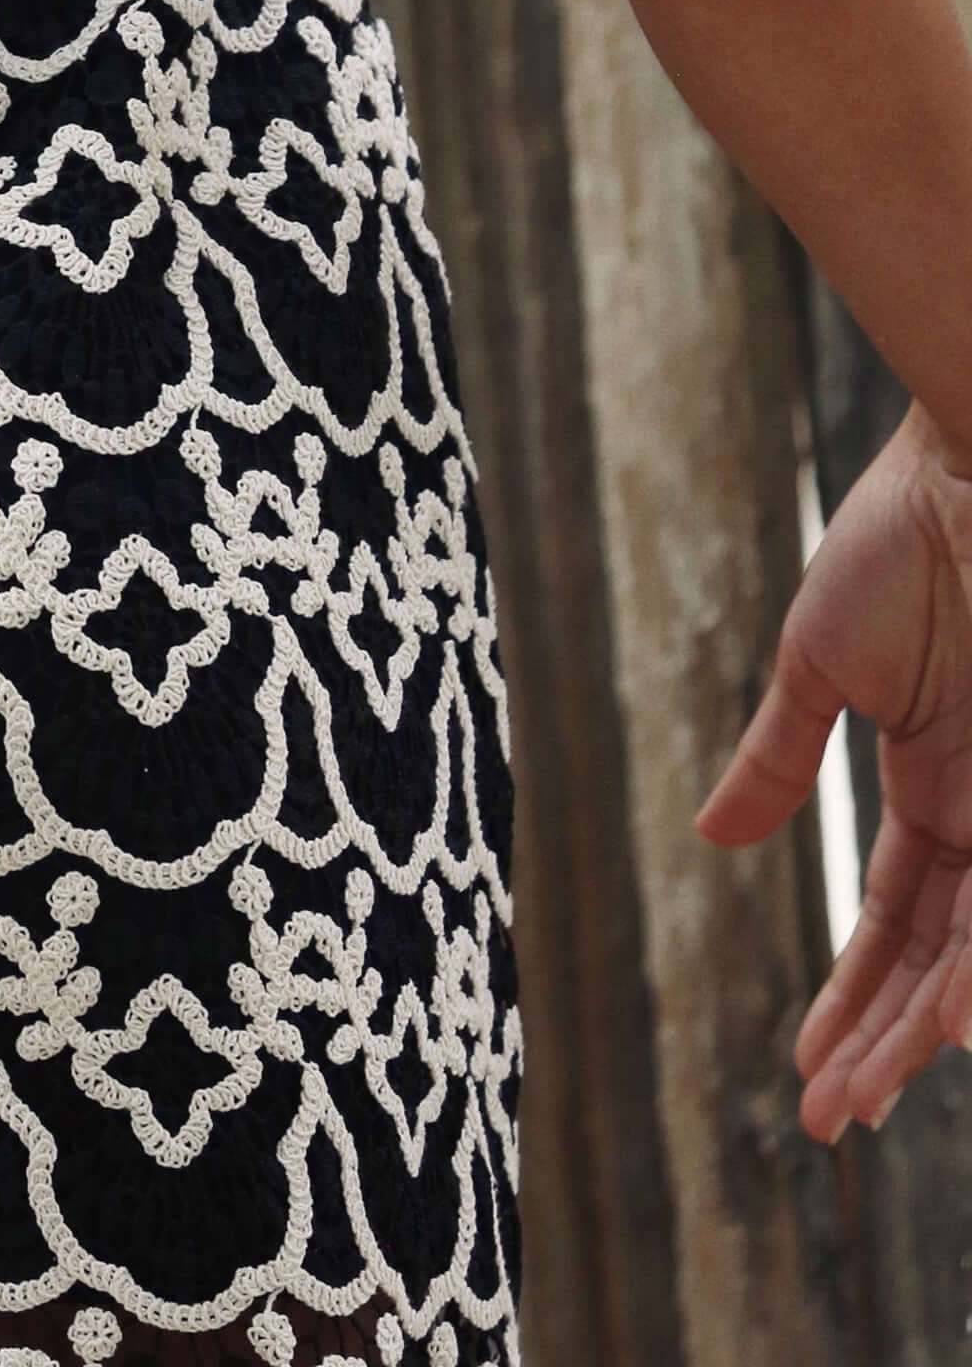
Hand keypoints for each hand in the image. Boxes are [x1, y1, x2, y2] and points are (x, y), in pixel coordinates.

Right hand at [698, 402, 971, 1139]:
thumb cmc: (899, 540)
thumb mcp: (819, 661)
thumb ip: (778, 755)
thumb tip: (712, 836)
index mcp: (931, 782)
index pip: (896, 924)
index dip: (854, 999)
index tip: (811, 1072)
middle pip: (939, 960)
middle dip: (885, 1043)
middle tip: (839, 1120)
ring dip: (927, 1029)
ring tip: (871, 1096)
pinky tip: (951, 1021)